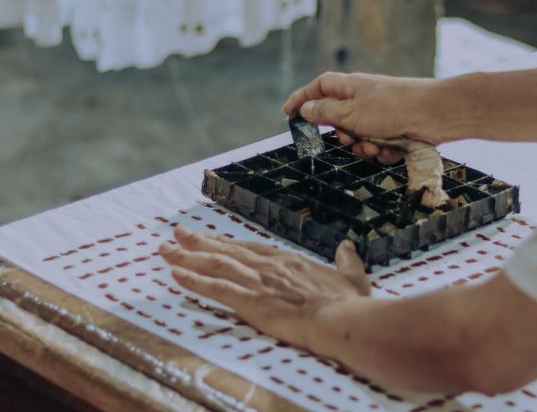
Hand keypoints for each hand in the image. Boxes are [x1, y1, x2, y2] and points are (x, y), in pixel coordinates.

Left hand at [158, 225, 370, 350]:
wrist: (340, 320)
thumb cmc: (347, 303)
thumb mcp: (352, 277)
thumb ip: (347, 261)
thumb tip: (347, 246)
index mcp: (289, 262)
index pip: (250, 248)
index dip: (227, 243)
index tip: (210, 237)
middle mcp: (268, 267)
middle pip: (226, 251)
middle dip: (198, 242)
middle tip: (176, 234)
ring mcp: (258, 282)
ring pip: (216, 265)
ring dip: (188, 257)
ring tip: (165, 250)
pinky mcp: (250, 302)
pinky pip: (216, 289)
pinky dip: (194, 282)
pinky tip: (176, 275)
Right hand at [282, 72, 447, 163]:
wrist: (435, 115)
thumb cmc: (392, 108)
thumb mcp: (351, 113)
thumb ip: (325, 113)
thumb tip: (305, 109)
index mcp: (349, 87)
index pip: (318, 88)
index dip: (302, 99)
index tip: (287, 114)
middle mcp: (364, 98)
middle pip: (339, 120)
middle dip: (344, 136)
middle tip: (351, 138)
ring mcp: (381, 115)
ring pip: (360, 138)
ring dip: (365, 147)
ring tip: (378, 146)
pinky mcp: (395, 130)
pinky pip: (379, 146)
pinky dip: (384, 151)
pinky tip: (394, 149)